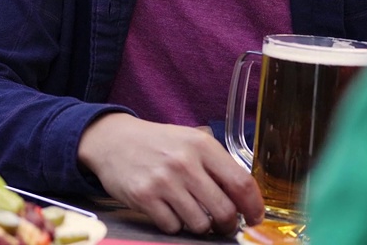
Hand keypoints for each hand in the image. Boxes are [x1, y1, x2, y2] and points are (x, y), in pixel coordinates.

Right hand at [77, 113, 263, 234]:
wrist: (112, 140)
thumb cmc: (157, 143)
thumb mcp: (189, 141)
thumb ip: (216, 165)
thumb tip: (245, 199)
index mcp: (201, 145)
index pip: (241, 183)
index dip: (254, 207)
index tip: (254, 217)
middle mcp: (183, 162)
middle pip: (224, 210)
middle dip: (228, 224)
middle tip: (224, 224)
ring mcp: (162, 181)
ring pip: (200, 223)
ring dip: (201, 226)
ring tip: (193, 214)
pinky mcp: (143, 196)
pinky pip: (173, 226)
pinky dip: (175, 224)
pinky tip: (169, 210)